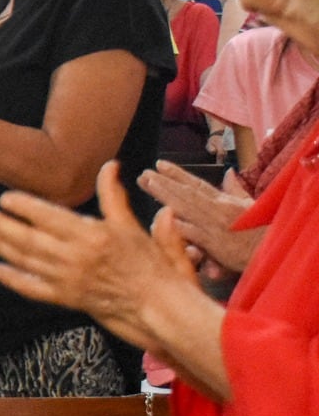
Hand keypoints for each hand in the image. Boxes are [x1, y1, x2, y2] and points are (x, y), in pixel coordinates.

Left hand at [0, 161, 196, 354]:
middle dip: (0, 226)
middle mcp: (75, 258)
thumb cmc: (146, 261)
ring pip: (26, 261)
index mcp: (92, 236)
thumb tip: (109, 165)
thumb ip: (114, 196)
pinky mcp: (66, 299)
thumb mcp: (131, 224)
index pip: (49, 217)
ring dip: (1, 247)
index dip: (24, 207)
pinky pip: (33, 289)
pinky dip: (13, 279)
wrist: (156, 303)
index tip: (4, 198)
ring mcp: (68, 280)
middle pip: (29, 239)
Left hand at [139, 160, 262, 276]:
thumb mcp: (250, 206)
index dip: (177, 174)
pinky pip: (194, 233)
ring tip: (148, 183)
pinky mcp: (216, 245)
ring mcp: (214, 226)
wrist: (273, 251)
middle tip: (144, 173)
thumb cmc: (262, 231)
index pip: (197, 184)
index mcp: (224, 202)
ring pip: (186, 207)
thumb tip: (229, 173)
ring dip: (166, 194)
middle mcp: (217, 210)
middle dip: (164, 181)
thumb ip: (236, 190)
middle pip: (186, 192)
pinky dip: (180, 224)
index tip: (159, 164)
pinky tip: (163, 216)